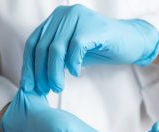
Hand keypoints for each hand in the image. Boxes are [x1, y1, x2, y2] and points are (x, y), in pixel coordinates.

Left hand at [20, 4, 158, 94]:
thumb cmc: (98, 48)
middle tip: (44, 90)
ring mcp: (78, 18)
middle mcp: (64, 14)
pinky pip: (75, 48)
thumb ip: (53, 59)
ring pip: (56, 49)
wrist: (129, 41)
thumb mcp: (70, 53)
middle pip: (42, 47)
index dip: (28, 66)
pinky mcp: (92, 26)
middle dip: (40, 72)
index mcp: (55, 20)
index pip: (33, 43)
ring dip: (54, 72)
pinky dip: (73, 64)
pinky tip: (76, 73)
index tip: (28, 86)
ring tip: (57, 87)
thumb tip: (34, 79)